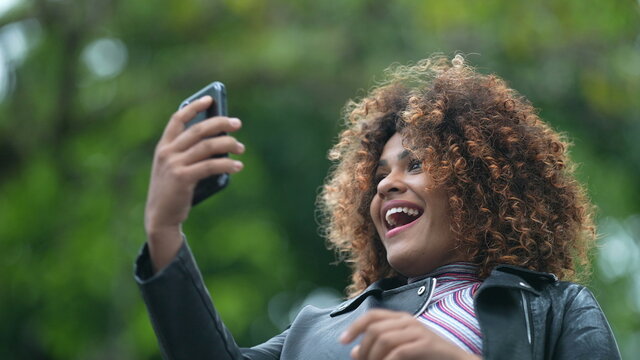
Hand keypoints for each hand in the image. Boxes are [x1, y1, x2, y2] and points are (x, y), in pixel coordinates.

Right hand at [144, 96, 244, 269]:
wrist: (160, 217)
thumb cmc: (173, 191)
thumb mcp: (176, 168)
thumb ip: (190, 154)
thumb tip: (221, 142)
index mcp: (163, 147)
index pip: (177, 119)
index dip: (194, 107)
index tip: (210, 99)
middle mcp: (167, 152)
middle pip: (198, 130)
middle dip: (220, 124)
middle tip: (237, 124)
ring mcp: (174, 165)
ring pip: (207, 146)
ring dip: (228, 145)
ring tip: (242, 148)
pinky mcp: (183, 178)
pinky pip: (210, 165)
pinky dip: (227, 164)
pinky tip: (238, 166)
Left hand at [340, 309, 480, 359]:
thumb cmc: (427, 357)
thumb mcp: (400, 350)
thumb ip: (378, 349)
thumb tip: (353, 352)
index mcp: (401, 318)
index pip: (372, 315)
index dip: (354, 326)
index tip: (342, 341)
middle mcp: (408, 321)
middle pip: (374, 329)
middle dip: (363, 348)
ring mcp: (418, 331)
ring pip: (383, 339)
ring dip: (372, 356)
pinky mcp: (425, 344)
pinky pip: (398, 352)